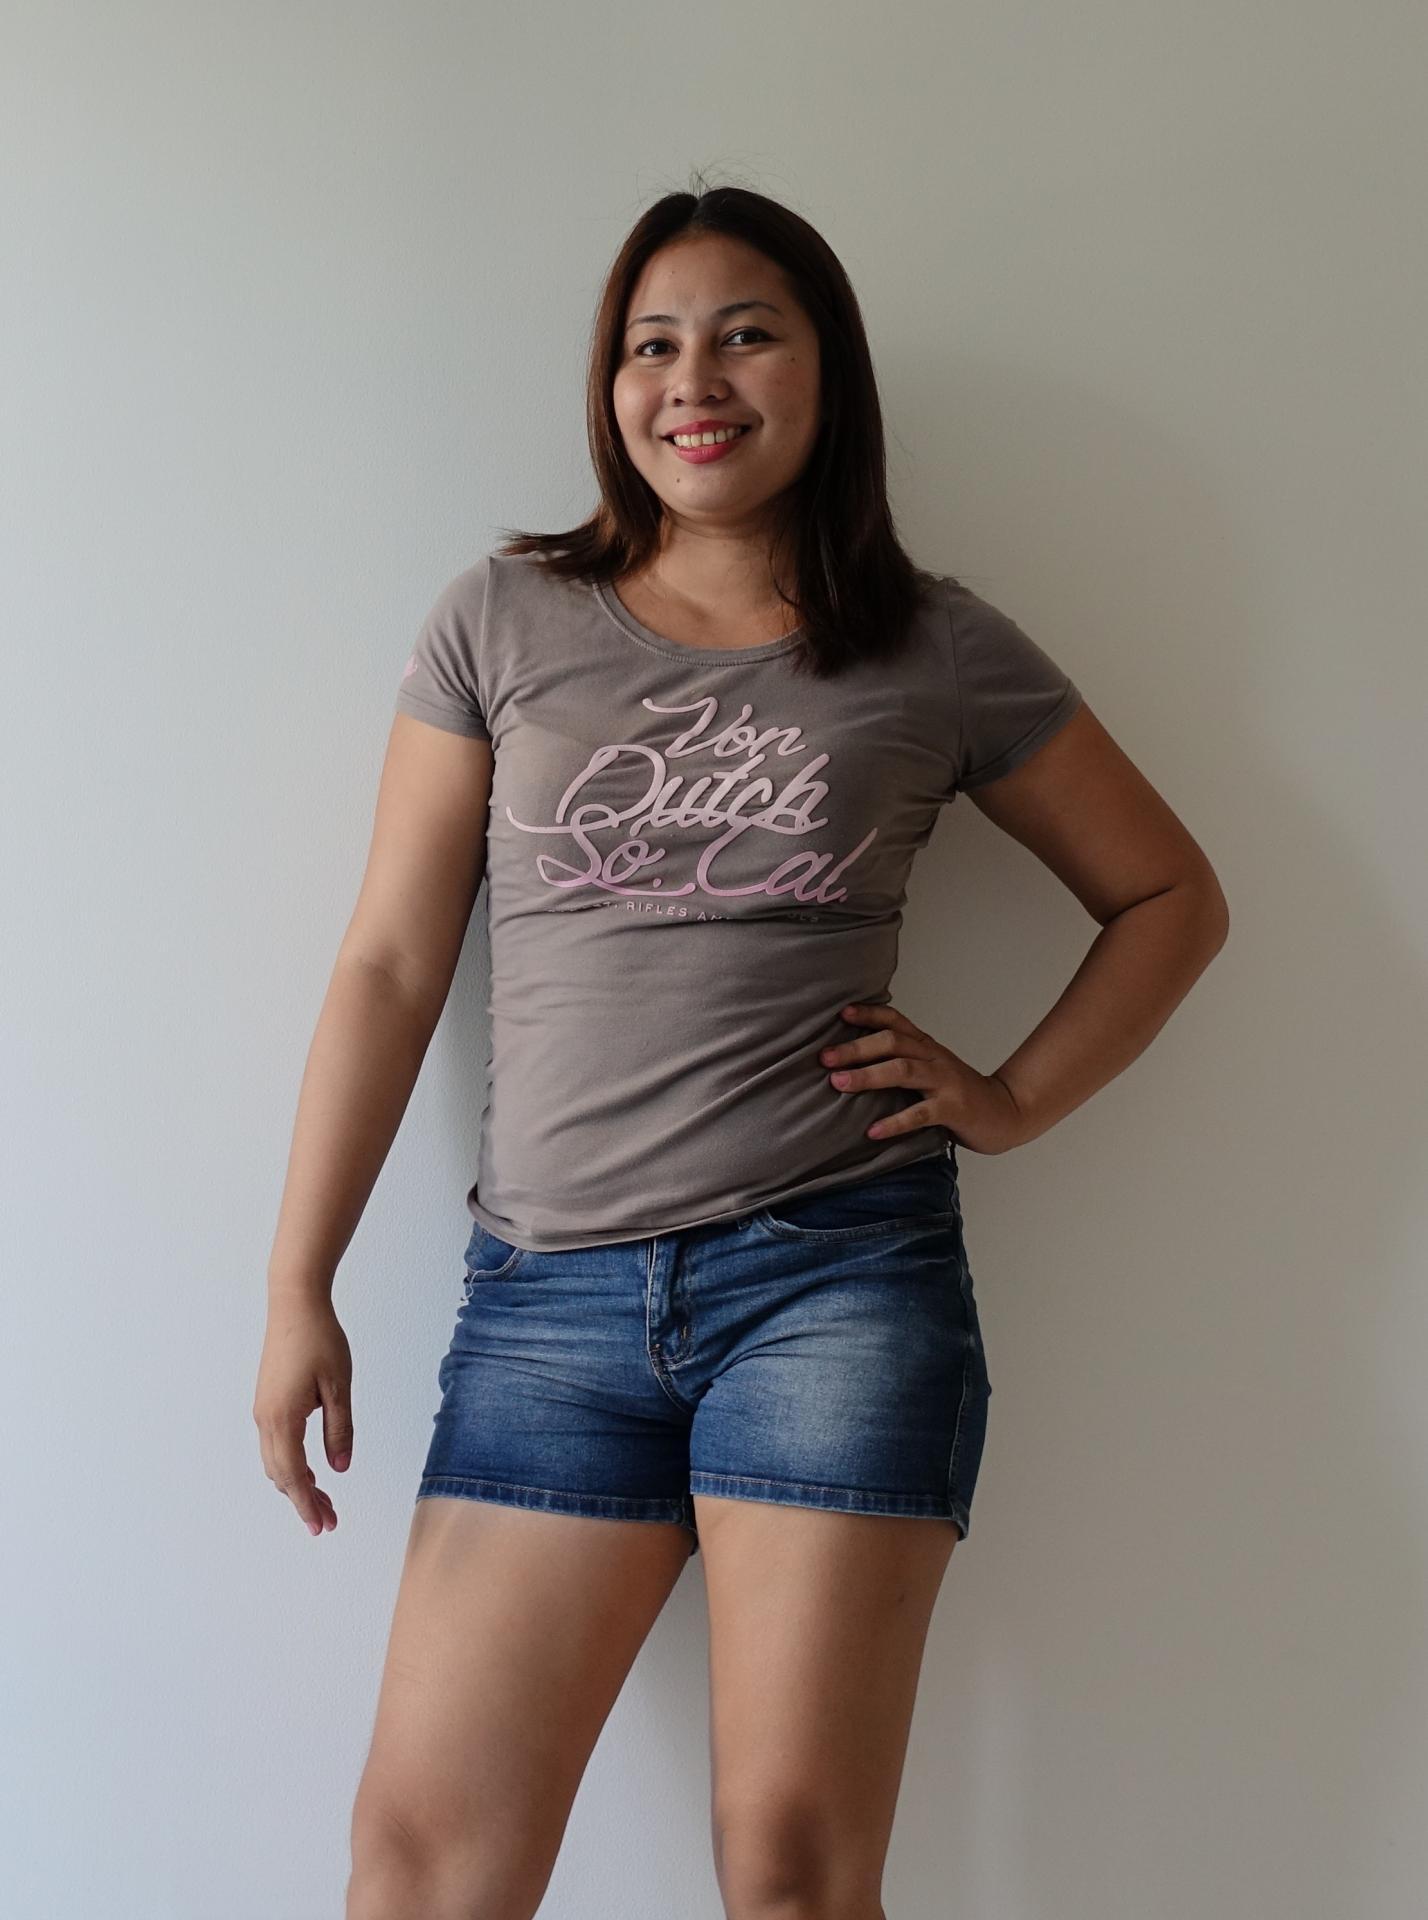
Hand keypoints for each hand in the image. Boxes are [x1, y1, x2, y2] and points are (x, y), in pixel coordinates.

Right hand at [252, 1296, 352, 1536]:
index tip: (321, 1526)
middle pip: (282, 1475)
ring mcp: (263, 1410)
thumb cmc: (319, 1340)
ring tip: (323, 1499)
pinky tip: (309, 1468)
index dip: (308, 1504)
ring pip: (276, 1461)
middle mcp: (266, 1420)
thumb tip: (339, 1468)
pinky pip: (275, 1445)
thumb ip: (339, 1430)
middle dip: (304, 1500)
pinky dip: (290, 1464)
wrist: (294, 1304)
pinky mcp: (267, 1401)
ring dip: (296, 1483)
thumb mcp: (338, 1387)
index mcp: (283, 1420)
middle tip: (329, 1520)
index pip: (294, 1475)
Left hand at [820, 1001, 1032, 1156]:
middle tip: (824, 1057)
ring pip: (902, 1070)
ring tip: (838, 1083)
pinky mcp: (953, 1109)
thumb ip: (902, 1061)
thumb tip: (853, 1062)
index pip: (896, 1021)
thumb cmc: (959, 1093)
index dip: (869, 1014)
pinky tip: (872, 1131)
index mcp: (926, 1046)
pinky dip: (894, 1122)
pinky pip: (920, 1114)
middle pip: (892, 1042)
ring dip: (867, 1076)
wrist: (1006, 1112)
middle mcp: (934, 1058)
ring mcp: (945, 1082)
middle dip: (856, 1048)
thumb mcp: (931, 1069)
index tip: (841, 1014)